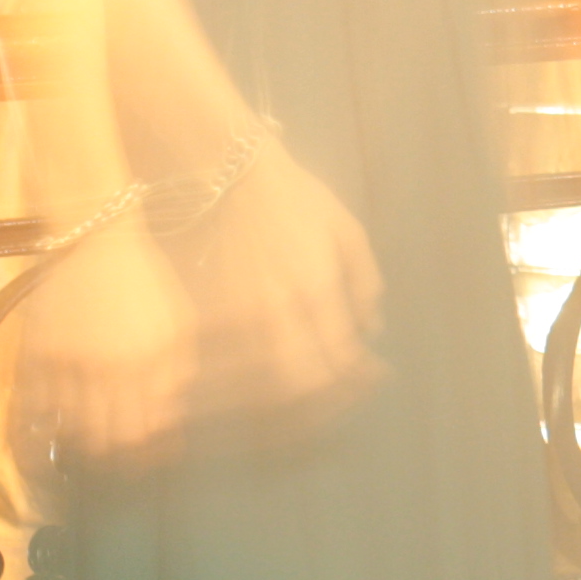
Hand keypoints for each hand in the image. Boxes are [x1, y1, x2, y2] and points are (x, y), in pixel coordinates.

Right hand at [19, 213, 194, 463]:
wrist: (96, 243)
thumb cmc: (144, 282)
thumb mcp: (177, 320)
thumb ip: (177, 367)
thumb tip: (171, 412)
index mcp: (153, 360)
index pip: (151, 425)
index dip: (149, 450)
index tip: (147, 461)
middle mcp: (115, 367)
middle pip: (113, 435)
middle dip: (116, 456)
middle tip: (115, 465)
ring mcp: (75, 362)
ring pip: (76, 427)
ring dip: (81, 446)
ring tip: (84, 456)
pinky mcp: (41, 354)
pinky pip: (38, 406)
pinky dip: (44, 427)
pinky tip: (47, 436)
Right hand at [173, 134, 383, 419]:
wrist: (227, 176)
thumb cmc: (296, 199)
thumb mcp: (346, 230)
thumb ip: (364, 283)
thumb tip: (372, 331)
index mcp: (314, 288)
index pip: (340, 357)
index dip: (361, 378)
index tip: (377, 376)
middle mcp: (273, 311)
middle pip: (302, 384)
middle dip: (332, 398)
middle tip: (351, 393)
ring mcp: (233, 319)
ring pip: (262, 388)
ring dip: (293, 403)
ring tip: (318, 399)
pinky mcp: (204, 321)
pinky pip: (229, 372)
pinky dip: (252, 391)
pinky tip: (272, 388)